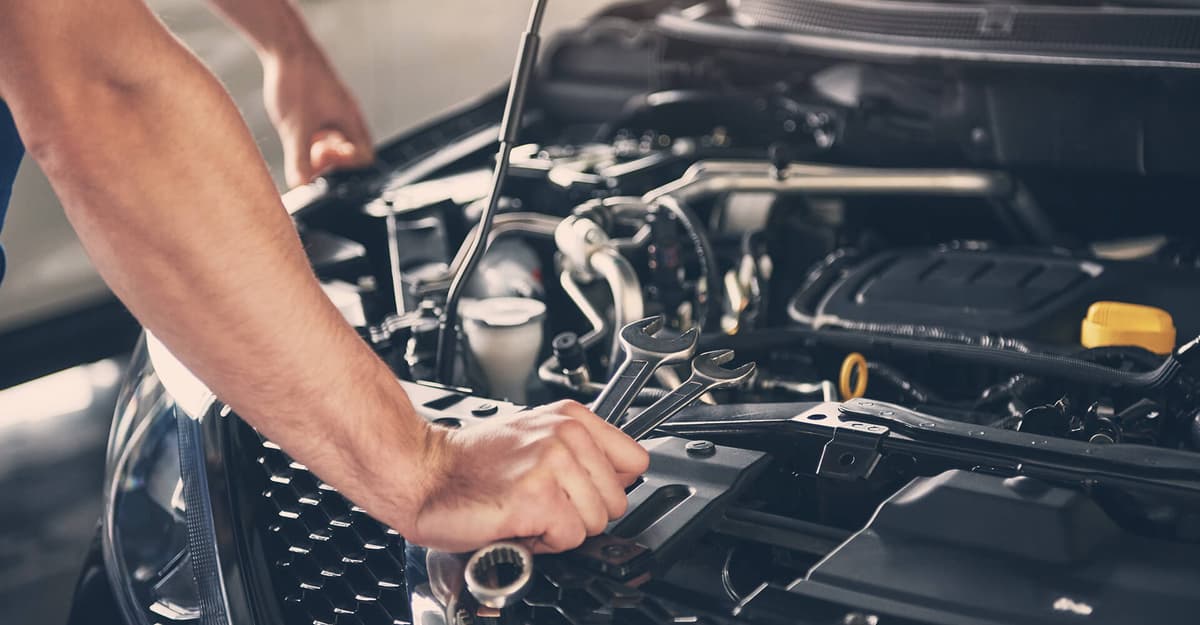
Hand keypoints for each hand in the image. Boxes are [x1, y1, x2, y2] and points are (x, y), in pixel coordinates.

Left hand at [261, 46, 373, 186]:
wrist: (285, 46)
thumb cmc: (297, 81)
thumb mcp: (295, 128)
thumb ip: (299, 159)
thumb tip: (301, 185)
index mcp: (350, 121)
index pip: (364, 156)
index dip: (344, 165)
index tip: (321, 157)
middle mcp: (346, 115)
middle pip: (350, 150)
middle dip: (329, 158)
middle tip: (307, 152)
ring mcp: (334, 108)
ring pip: (335, 138)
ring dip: (318, 145)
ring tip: (299, 139)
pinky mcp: (321, 101)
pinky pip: (323, 125)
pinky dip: (311, 132)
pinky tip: (293, 126)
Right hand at [405, 401, 649, 553]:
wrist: (422, 474)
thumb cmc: (470, 465)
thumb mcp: (536, 440)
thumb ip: (582, 453)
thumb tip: (621, 479)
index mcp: (571, 418)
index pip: (635, 460)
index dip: (607, 487)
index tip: (578, 491)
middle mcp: (565, 434)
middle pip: (618, 501)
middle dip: (581, 514)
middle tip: (541, 502)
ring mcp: (552, 463)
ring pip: (596, 522)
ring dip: (561, 530)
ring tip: (527, 511)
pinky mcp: (537, 496)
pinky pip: (570, 538)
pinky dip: (543, 543)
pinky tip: (518, 524)